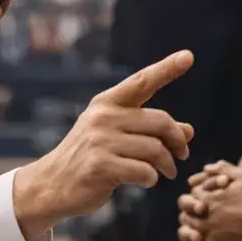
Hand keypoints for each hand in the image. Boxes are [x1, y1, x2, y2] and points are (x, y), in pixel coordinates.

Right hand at [13, 52, 195, 240]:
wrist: (51, 184)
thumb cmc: (89, 158)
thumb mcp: (116, 137)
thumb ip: (150, 131)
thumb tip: (189, 131)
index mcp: (106, 103)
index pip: (141, 82)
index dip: (166, 69)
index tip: (188, 56)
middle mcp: (103, 117)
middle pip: (160, 122)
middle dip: (177, 141)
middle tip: (183, 154)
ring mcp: (99, 141)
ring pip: (155, 150)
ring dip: (167, 165)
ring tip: (167, 172)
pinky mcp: (100, 166)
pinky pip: (144, 172)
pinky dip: (151, 179)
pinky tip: (145, 181)